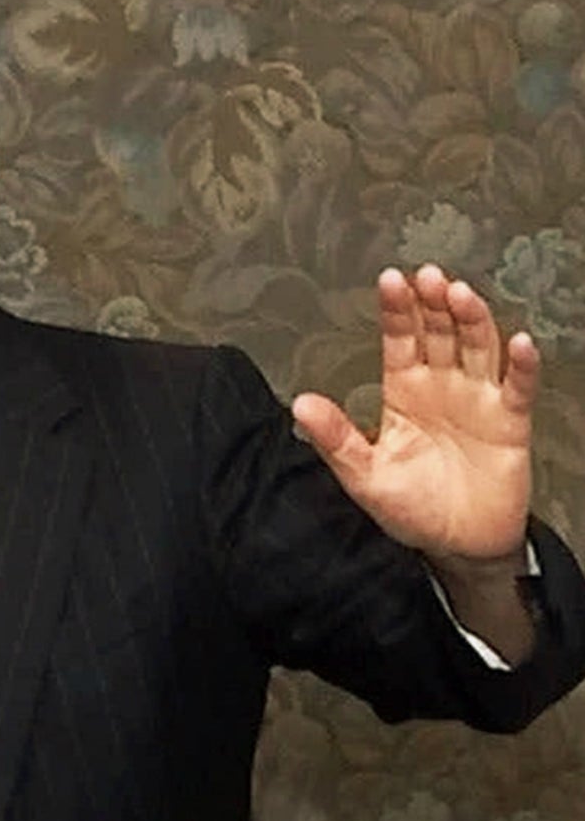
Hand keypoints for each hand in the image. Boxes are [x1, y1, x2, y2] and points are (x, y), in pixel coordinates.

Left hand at [292, 264, 535, 566]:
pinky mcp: (511, 422)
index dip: (397, 312)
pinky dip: (521, 366)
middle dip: (434, 305)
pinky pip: (518, 388)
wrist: (456, 543)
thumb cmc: (410, 508)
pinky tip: (518, 343)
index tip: (390, 280)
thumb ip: (336, 439)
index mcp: (404, 393)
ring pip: (478, 349)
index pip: (400, 341)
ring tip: (461, 295)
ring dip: (472, 321)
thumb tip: (300, 404)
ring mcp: (479, 400)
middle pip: (441, 334)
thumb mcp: (363, 475)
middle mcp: (443, 387)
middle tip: (428, 277)